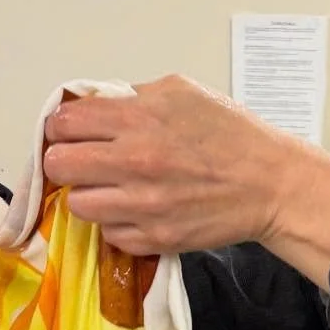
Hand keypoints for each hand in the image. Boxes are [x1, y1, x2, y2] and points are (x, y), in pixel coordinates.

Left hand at [43, 75, 329, 288]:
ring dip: (90, 195)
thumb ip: (132, 96)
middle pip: (58, 165)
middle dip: (66, 161)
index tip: (70, 132)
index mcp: (138, 119)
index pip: (63, 123)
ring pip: (78, 205)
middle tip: (83, 162)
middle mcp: (134, 161)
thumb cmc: (232, 135)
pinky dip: (119, 223)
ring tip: (112, 189)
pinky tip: (138, 210)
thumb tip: (93, 104)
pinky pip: (110, 234)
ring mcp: (143, 204)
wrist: (271, 183)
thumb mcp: (182, 92)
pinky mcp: (155, 238)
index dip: (61, 127)